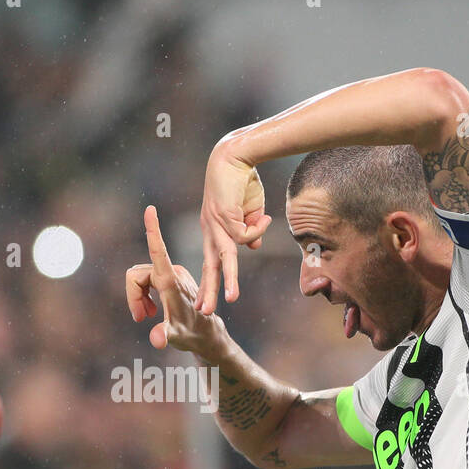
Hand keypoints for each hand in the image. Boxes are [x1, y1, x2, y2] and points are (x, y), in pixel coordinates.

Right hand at [126, 205, 225, 357]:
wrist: (205, 334)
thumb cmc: (192, 335)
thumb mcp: (176, 338)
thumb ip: (164, 336)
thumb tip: (157, 339)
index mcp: (171, 281)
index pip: (159, 252)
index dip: (153, 231)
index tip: (150, 209)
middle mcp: (171, 272)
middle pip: (135, 275)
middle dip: (133, 297)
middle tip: (141, 318)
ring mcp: (170, 273)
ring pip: (138, 279)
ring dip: (138, 298)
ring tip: (148, 316)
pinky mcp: (169, 276)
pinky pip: (145, 281)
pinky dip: (143, 296)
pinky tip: (153, 310)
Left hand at [197, 142, 271, 313]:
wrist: (236, 154)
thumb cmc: (242, 181)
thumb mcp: (250, 211)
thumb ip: (250, 230)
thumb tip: (253, 247)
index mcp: (213, 230)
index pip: (210, 261)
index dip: (210, 281)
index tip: (207, 301)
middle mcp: (210, 230)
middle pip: (209, 265)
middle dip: (208, 290)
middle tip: (204, 313)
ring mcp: (215, 224)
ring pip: (223, 258)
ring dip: (227, 279)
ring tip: (231, 299)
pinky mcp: (223, 216)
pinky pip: (244, 234)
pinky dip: (258, 227)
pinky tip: (265, 217)